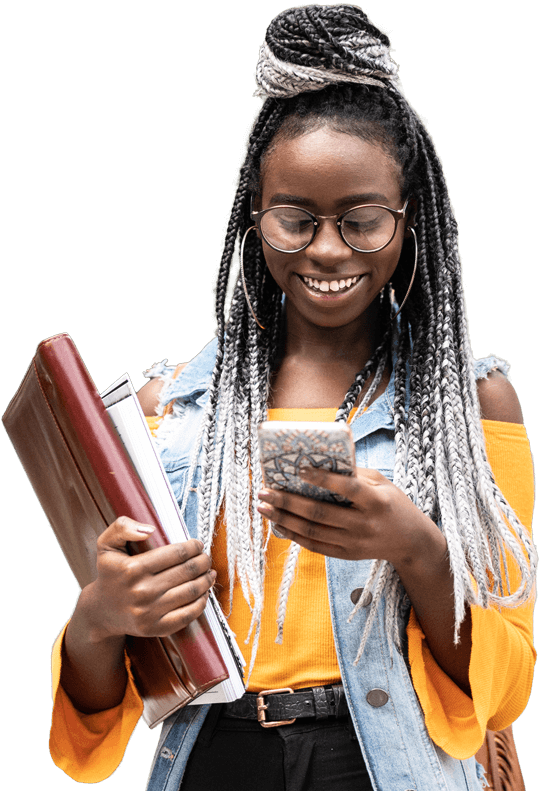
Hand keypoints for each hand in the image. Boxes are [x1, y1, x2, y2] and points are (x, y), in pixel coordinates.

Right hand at [82, 516, 215, 641]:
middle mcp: (141, 591)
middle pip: (187, 572)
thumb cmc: (110, 573)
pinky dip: (201, 602)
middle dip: (203, 562)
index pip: (176, 553)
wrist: (101, 611)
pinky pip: (187, 615)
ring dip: (206, 580)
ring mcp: (149, 612)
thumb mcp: (107, 545)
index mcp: (132, 569)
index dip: (193, 547)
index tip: (198, 545)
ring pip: (191, 592)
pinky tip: (203, 593)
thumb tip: (150, 530)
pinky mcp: (155, 629)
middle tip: (206, 558)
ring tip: (209, 573)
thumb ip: (123, 527)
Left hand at [257, 466, 436, 567]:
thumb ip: (355, 475)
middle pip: (320, 513)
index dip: (323, 479)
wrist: (411, 542)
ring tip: (263, 506)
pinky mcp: (346, 555)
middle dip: (288, 501)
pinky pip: (315, 545)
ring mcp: (354, 543)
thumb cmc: (393, 504)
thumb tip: (319, 464)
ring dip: (284, 518)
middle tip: (264, 490)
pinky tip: (278, 523)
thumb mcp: (382, 483)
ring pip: (312, 531)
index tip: (299, 469)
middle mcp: (364, 524)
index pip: (347, 489)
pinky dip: (294, 535)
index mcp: (376, 502)